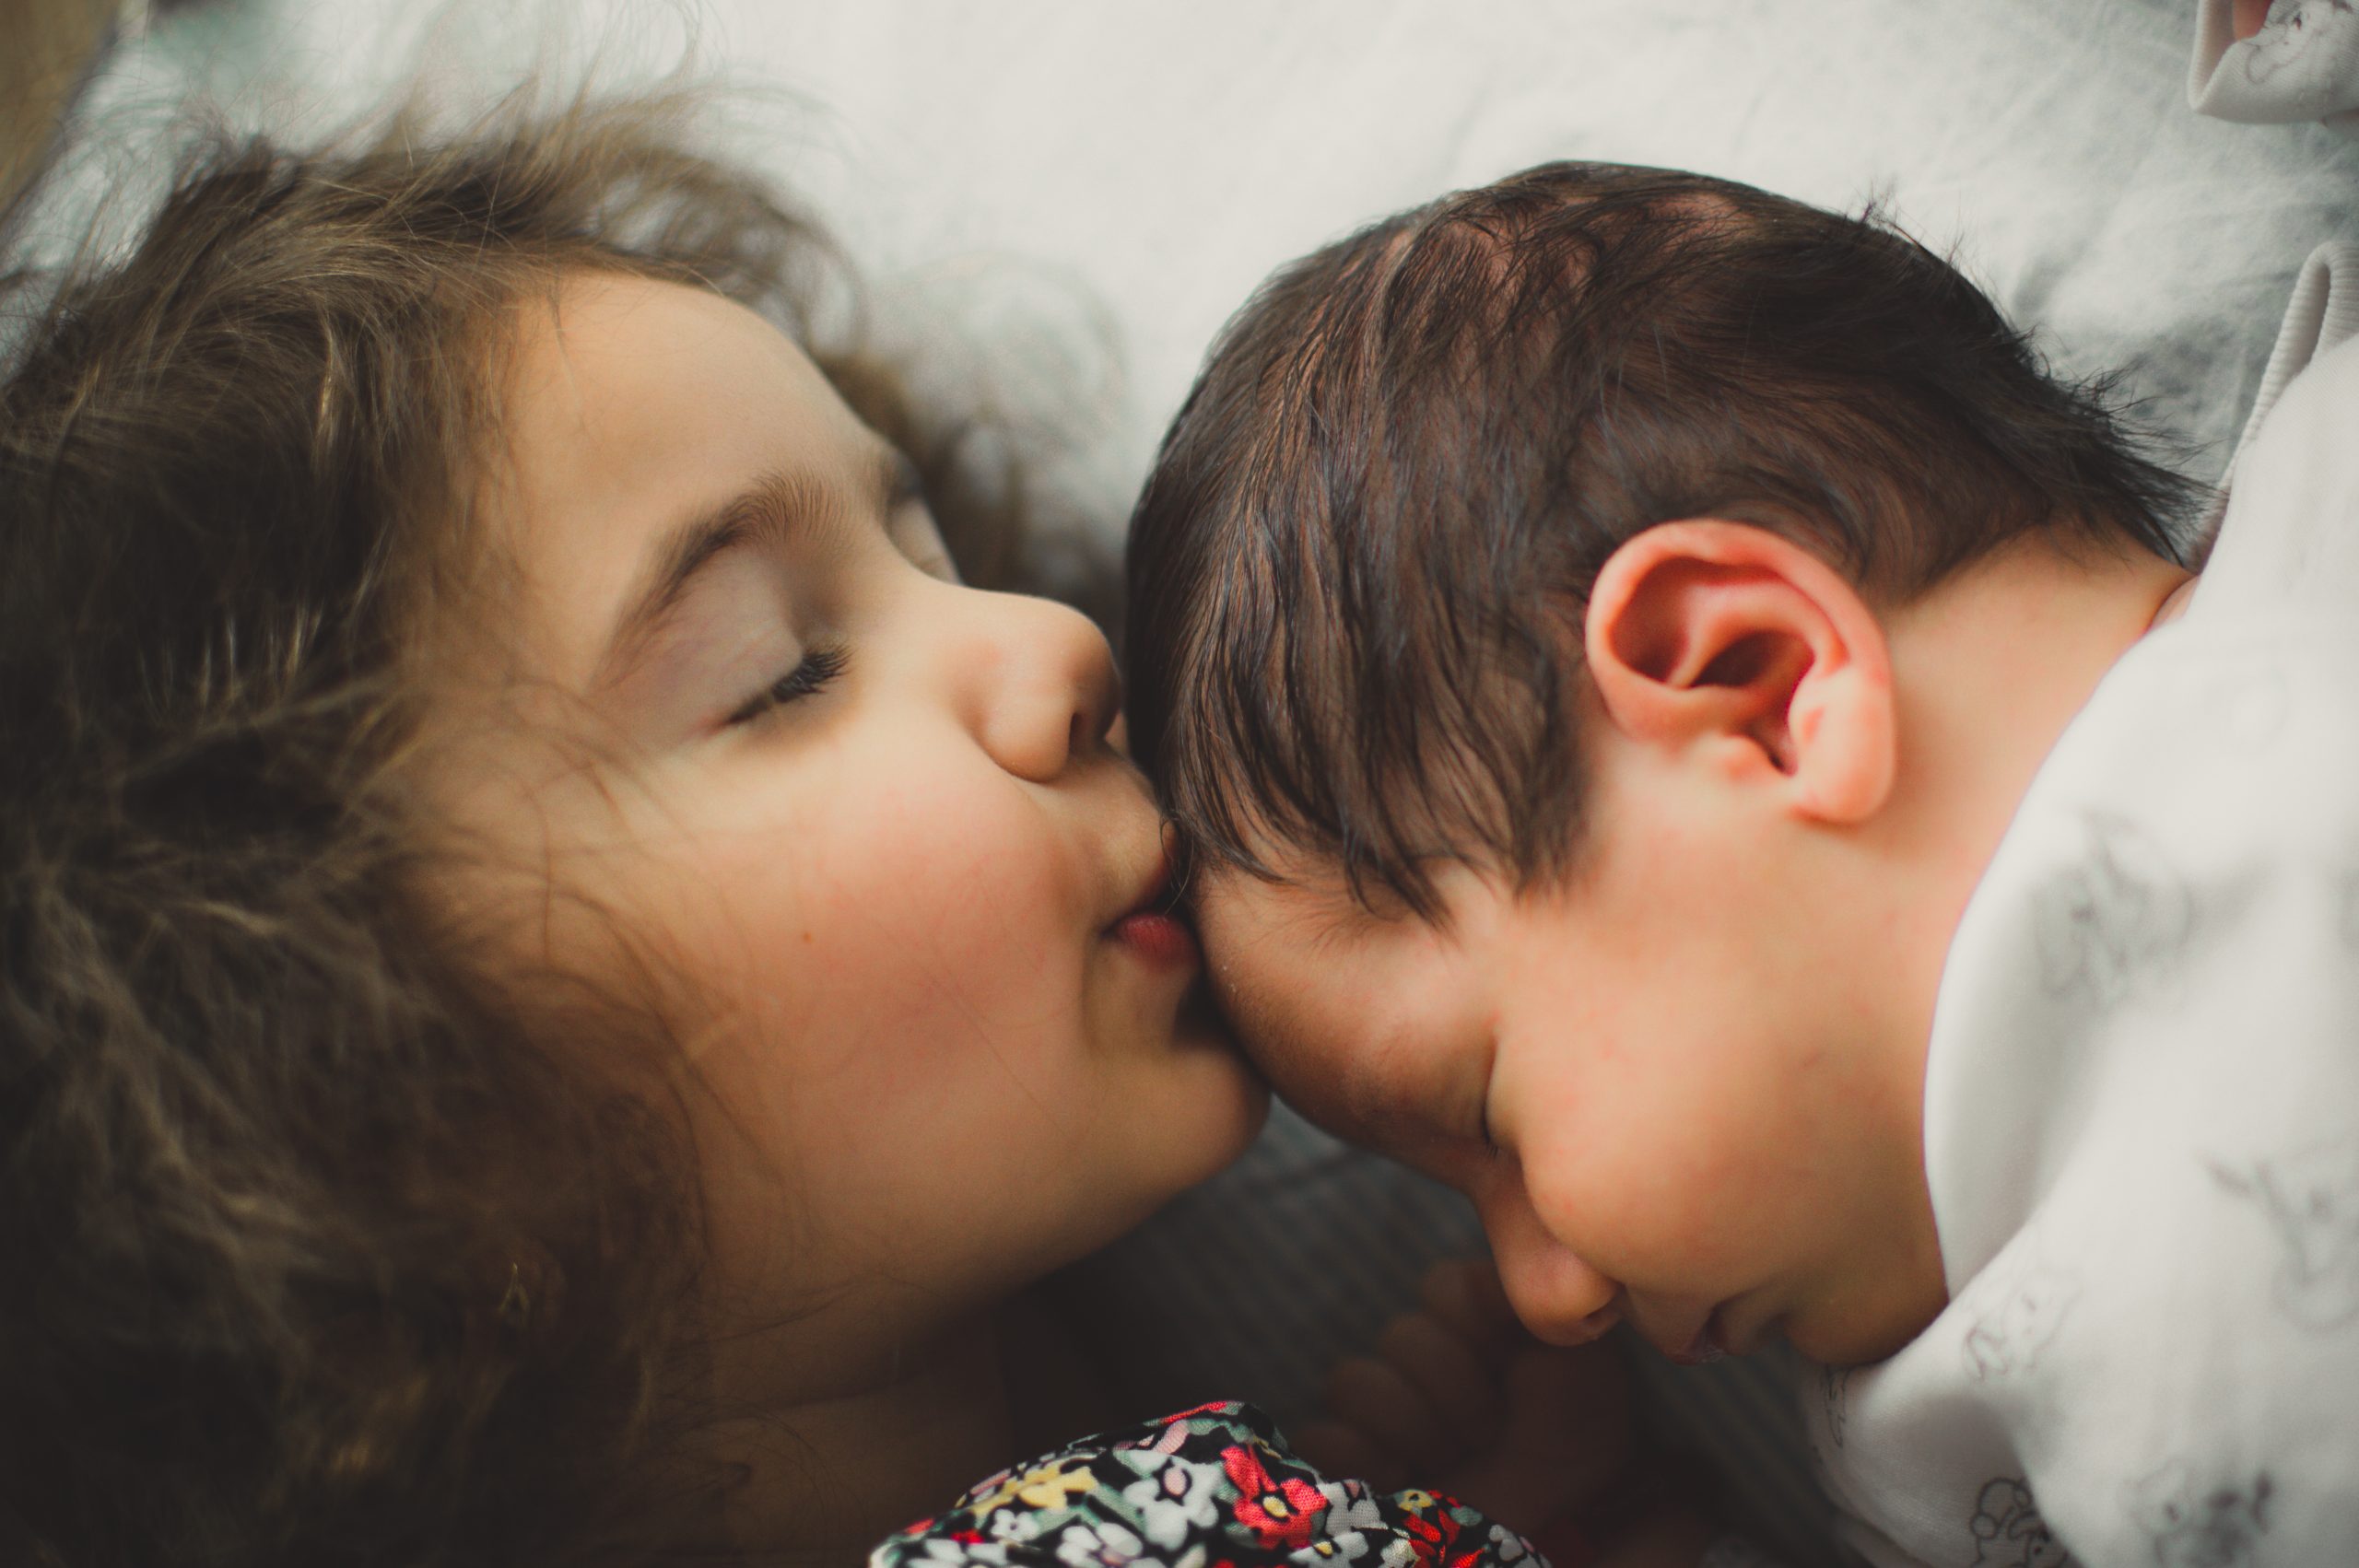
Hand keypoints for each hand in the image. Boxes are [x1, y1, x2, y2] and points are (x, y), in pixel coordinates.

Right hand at [1292, 1258, 1629, 1527]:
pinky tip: (1404, 1482)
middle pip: (1401, 1335)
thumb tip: (1486, 1273)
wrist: (1566, 1538)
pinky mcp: (1347, 1466)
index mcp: (1476, 1329)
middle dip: (1457, 1391)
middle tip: (1493, 1433)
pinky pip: (1319, 1436)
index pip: (1443, 1287)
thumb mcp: (1580, 1369)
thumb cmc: (1574, 1458)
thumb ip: (1534, 1302)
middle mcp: (1424, 1366)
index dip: (1479, 1328)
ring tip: (1456, 1464)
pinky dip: (1359, 1458)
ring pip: (1352, 1379)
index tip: (1517, 1370)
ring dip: (1415, 1428)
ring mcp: (1380, 1418)